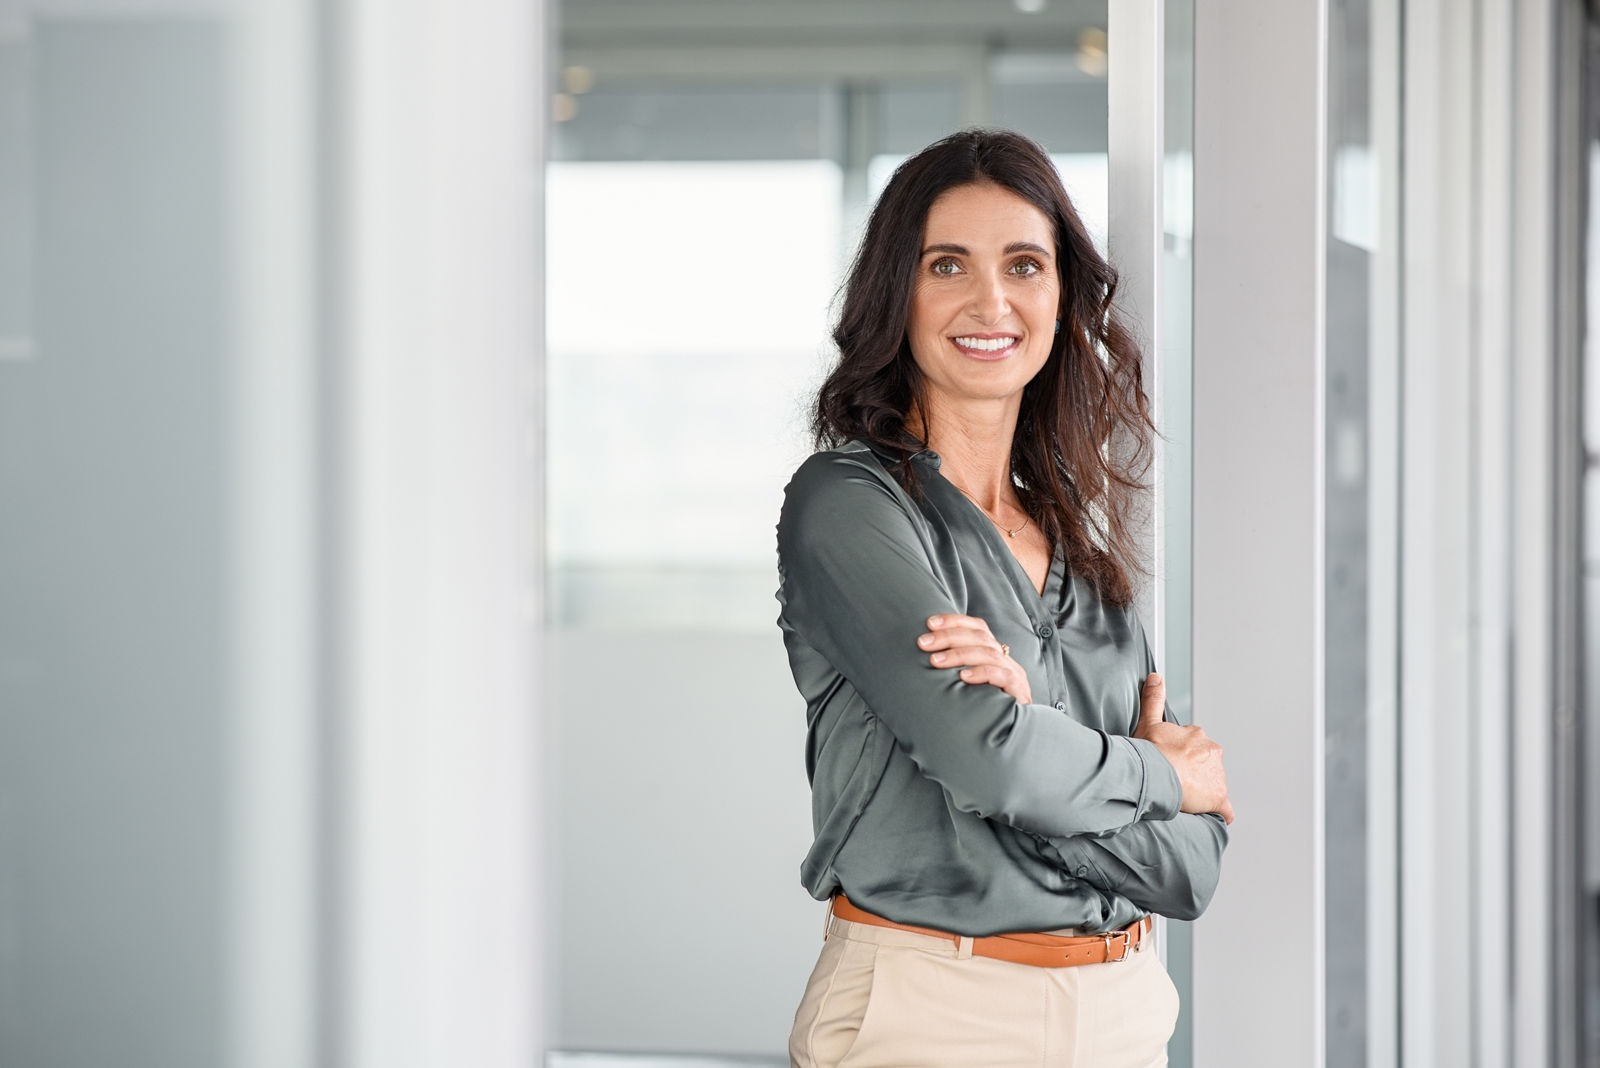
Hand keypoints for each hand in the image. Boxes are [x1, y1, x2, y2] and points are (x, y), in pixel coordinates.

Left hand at [917, 614, 1031, 704]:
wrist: (1011, 731)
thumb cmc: (984, 705)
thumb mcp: (968, 682)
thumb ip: (954, 667)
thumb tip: (924, 655)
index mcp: (993, 652)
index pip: (977, 627)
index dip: (954, 621)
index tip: (929, 623)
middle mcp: (1004, 658)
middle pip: (979, 637)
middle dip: (948, 637)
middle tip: (923, 643)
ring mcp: (1013, 673)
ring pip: (988, 654)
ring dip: (958, 655)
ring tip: (935, 661)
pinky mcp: (1018, 690)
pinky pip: (1002, 676)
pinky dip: (982, 673)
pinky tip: (963, 677)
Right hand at [1134, 673, 1233, 824]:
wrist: (1154, 774)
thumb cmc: (1149, 752)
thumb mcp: (1148, 722)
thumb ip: (1153, 699)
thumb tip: (1156, 677)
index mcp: (1198, 737)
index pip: (1196, 747)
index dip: (1183, 757)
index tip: (1171, 763)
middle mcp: (1212, 753)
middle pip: (1207, 765)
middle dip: (1195, 773)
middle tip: (1176, 782)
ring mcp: (1217, 776)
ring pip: (1214, 784)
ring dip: (1203, 792)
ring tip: (1184, 799)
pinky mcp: (1218, 798)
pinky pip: (1225, 809)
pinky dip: (1220, 813)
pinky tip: (1212, 816)